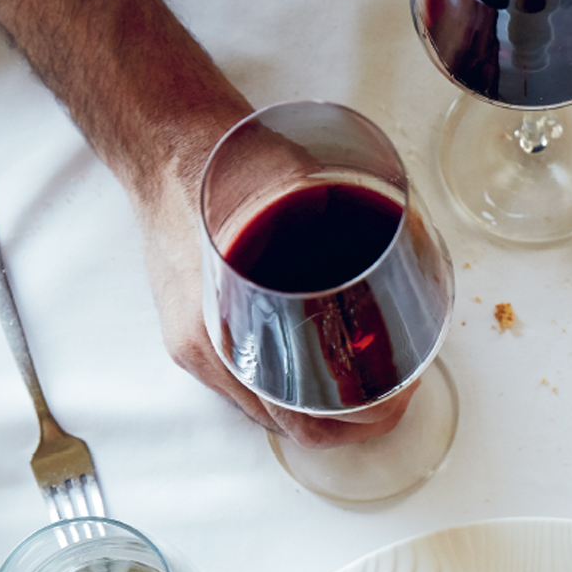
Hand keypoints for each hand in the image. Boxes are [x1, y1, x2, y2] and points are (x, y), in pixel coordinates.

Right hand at [134, 155, 418, 447]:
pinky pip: (245, 381)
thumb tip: (408, 236)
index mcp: (224, 332)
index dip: (358, 420)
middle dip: (347, 423)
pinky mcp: (192, 334)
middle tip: (390, 401)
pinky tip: (315, 365)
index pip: (300, 420)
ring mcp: (196, 346)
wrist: (163, 146)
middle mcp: (205, 350)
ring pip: (267, 408)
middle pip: (288, 425)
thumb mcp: (297, 193)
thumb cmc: (222, 166)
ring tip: (363, 386)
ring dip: (315, 406)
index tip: (394, 400)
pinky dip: (285, 384)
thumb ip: (345, 224)